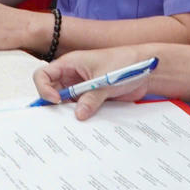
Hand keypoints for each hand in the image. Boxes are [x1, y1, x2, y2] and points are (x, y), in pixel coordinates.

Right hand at [32, 45, 150, 118]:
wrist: (146, 70)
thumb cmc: (124, 64)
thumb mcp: (105, 81)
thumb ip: (91, 98)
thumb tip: (78, 115)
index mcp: (70, 64)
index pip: (43, 75)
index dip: (43, 88)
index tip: (56, 101)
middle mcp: (72, 76)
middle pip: (51, 91)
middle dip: (53, 105)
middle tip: (61, 118)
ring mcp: (81, 88)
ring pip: (66, 103)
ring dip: (68, 113)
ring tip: (73, 124)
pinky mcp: (91, 98)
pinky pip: (80, 109)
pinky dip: (81, 116)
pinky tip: (85, 125)